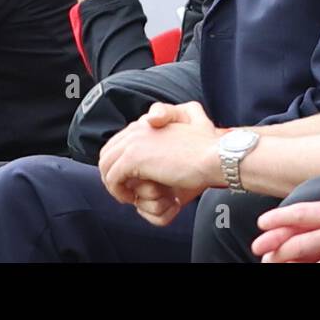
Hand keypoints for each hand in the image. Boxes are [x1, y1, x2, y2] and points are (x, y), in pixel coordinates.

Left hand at [98, 101, 219, 218]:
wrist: (214, 157)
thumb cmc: (206, 150)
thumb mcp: (186, 133)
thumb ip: (167, 131)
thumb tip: (150, 144)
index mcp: (148, 122)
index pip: (118, 142)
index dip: (120, 162)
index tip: (132, 178)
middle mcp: (137, 128)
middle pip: (108, 152)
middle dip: (112, 173)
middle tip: (125, 189)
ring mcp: (134, 142)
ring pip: (106, 165)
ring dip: (113, 184)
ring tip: (127, 195)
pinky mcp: (133, 158)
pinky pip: (112, 178)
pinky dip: (118, 191)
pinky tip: (131, 197)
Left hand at [253, 172, 319, 262]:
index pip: (303, 214)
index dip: (279, 218)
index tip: (263, 222)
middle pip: (300, 242)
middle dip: (276, 248)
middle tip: (259, 251)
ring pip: (311, 263)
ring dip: (290, 266)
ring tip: (274, 267)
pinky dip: (315, 271)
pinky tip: (306, 272)